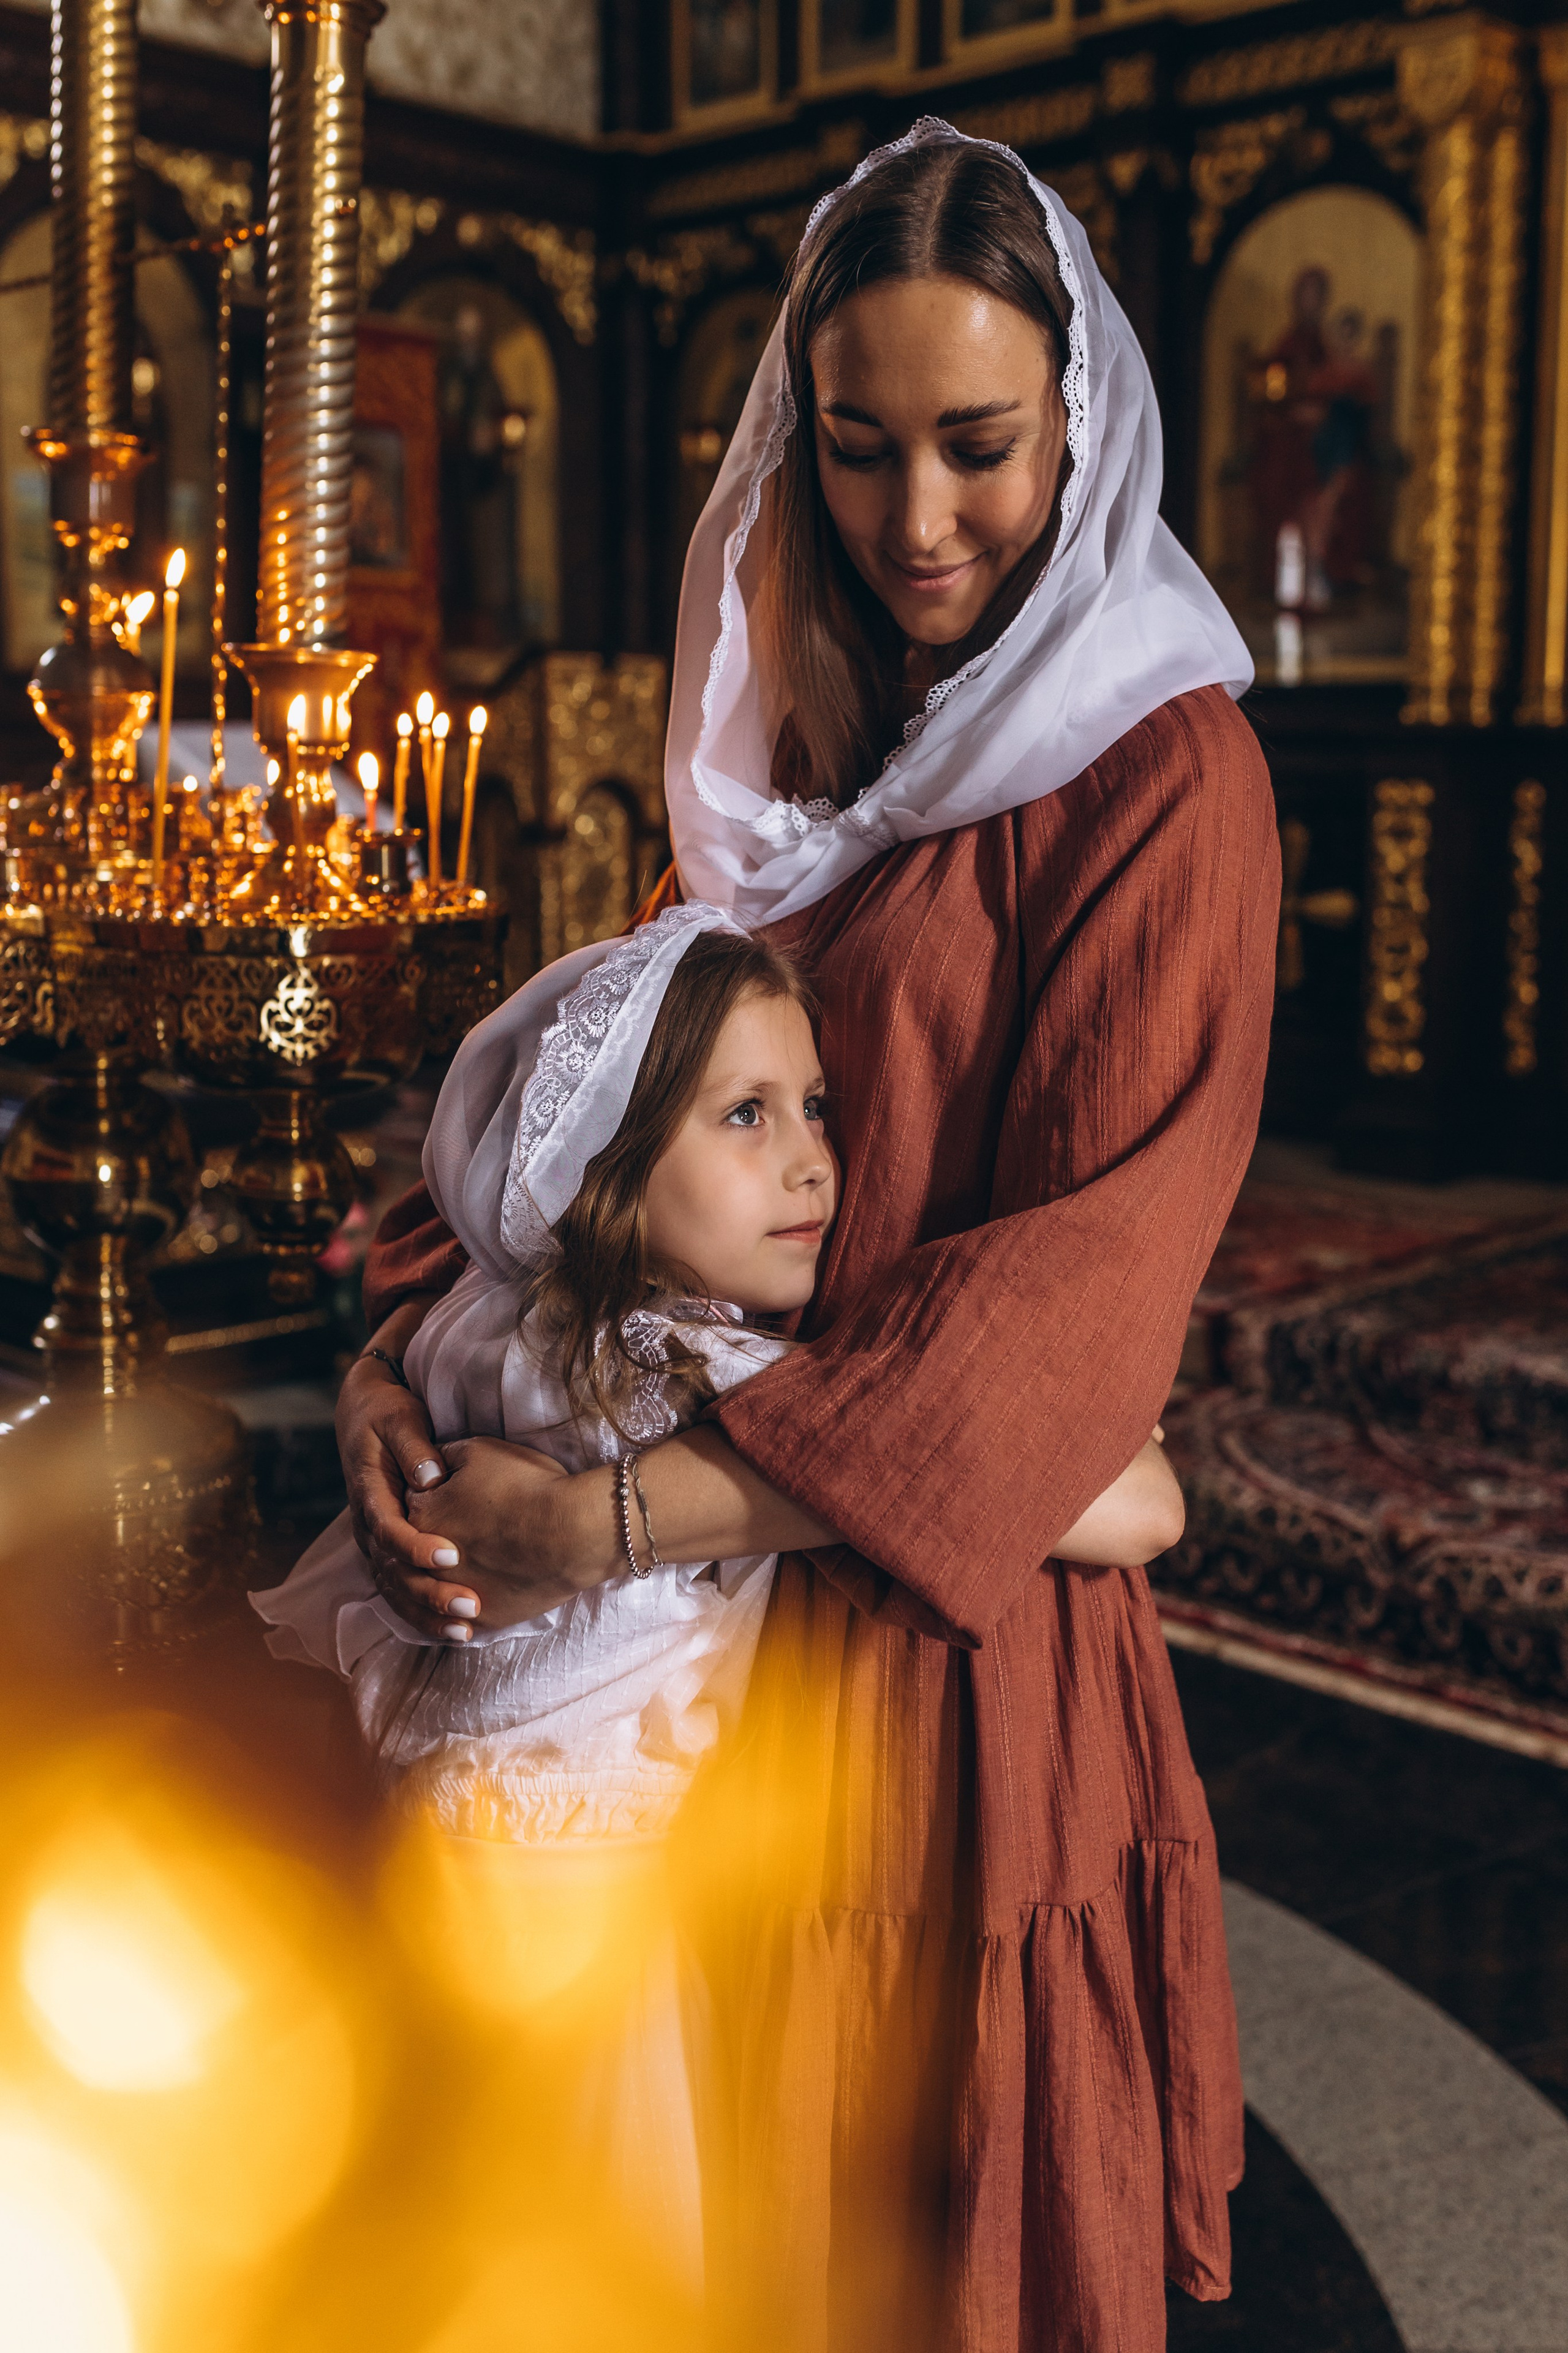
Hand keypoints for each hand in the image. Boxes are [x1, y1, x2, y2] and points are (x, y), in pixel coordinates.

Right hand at [336, 1336, 470, 1639]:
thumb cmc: (387, 1412)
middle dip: (429, 1594)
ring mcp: (375, 1542)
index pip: (389, 1529)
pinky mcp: (388, 1550)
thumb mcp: (399, 1419)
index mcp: (369, 1492)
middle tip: (468, 1607)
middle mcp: (367, 1525)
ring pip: (394, 1589)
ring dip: (427, 1613)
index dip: (417, 1546)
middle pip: (392, 1571)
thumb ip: (414, 1448)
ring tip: (465, 1630)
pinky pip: (401, 1590)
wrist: (362, 1413)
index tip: (452, 1555)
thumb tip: (430, 1478)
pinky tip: (456, 1630)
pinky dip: (424, 1612)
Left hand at [402, 1437, 612, 1628]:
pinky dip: (456, 1615)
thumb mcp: (479, 1450)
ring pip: (428, 1593)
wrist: (573, 1532)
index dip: (429, 1497)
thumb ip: (443, 1455)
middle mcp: (424, 1561)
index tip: (449, 1495)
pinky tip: (467, 1606)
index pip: (410, 1506)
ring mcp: (452, 1594)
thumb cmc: (528, 1486)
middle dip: (426, 1542)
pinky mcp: (481, 1616)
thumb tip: (429, 1464)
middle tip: (451, 1534)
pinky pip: (456, 1620)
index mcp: (420, 1515)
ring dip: (435, 1583)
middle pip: (413, 1553)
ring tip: (457, 1572)